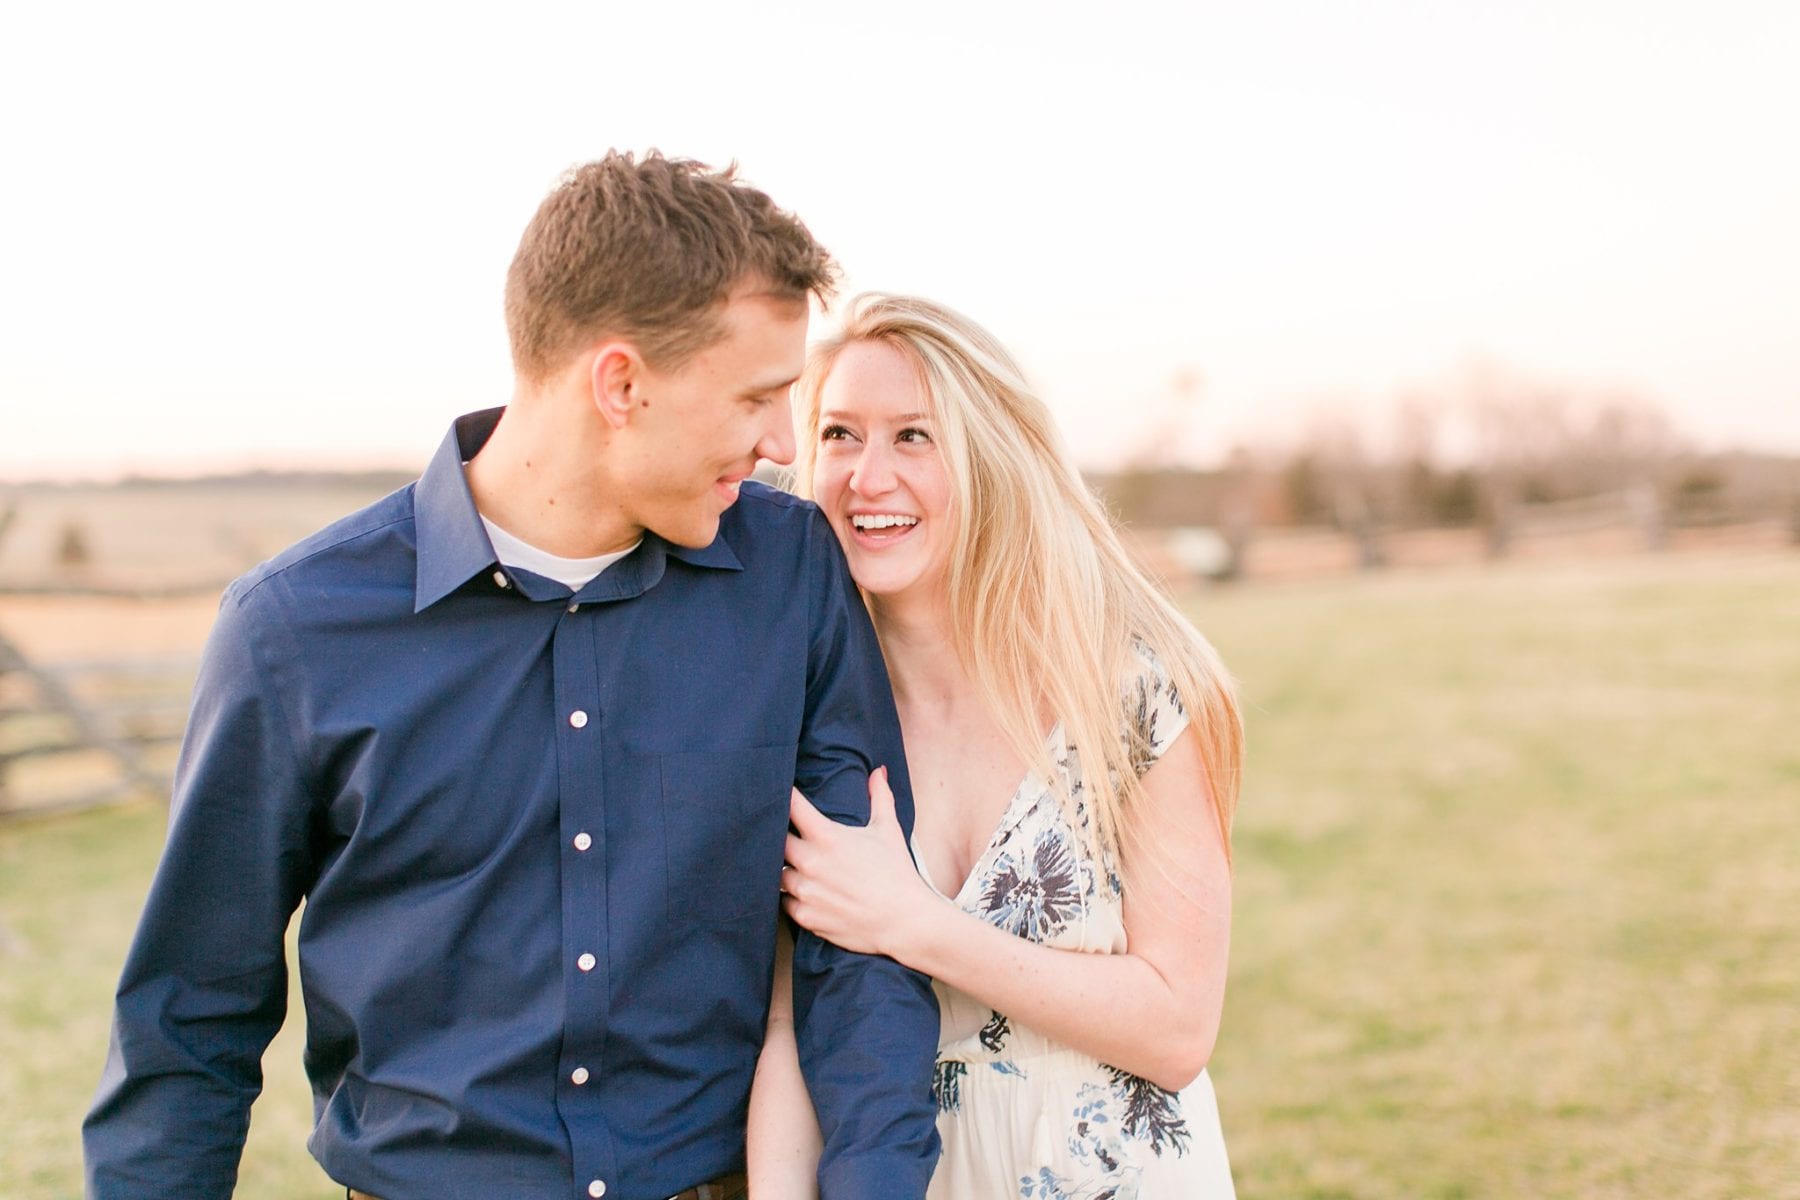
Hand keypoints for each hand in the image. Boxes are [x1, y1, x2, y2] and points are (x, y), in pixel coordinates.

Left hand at [781, 767, 937, 959]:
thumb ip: (880, 797)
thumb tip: (879, 771)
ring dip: (785, 868)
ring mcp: (805, 891)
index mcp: (826, 837)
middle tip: (785, 832)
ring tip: (796, 866)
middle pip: (773, 840)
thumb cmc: (897, 872)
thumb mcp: (888, 830)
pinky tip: (805, 892)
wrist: (904, 920)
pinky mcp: (805, 916)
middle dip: (778, 835)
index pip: (790, 806)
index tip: (780, 792)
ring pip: (776, 873)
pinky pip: (784, 902)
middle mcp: (809, 862)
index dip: (783, 795)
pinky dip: (792, 896)